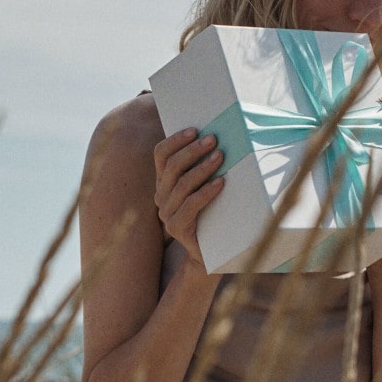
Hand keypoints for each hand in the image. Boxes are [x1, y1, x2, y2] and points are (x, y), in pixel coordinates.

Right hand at [152, 128, 224, 269]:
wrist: (210, 252)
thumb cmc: (211, 214)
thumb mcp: (203, 186)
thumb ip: (202, 167)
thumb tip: (218, 138)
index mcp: (163, 182)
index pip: (160, 154)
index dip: (175, 140)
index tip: (195, 130)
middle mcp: (160, 196)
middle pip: (172, 166)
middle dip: (193, 150)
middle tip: (214, 140)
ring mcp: (166, 213)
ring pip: (182, 184)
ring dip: (202, 168)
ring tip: (220, 157)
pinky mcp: (177, 228)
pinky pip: (191, 205)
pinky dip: (206, 192)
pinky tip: (220, 183)